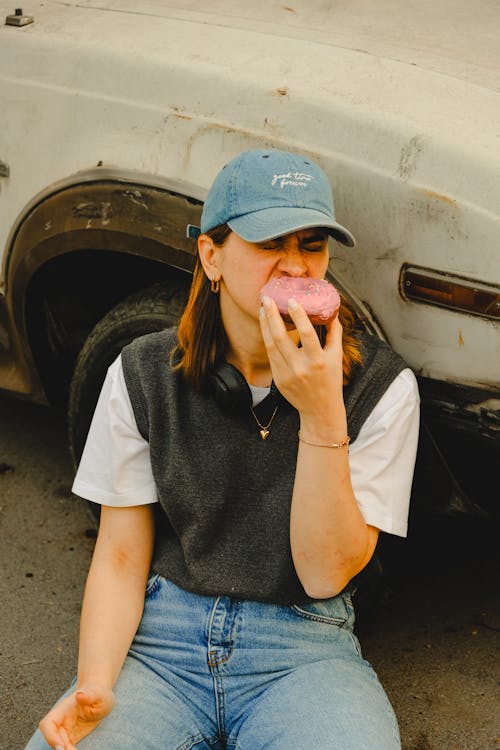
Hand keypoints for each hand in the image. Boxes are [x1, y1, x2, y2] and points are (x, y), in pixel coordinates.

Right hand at [39, 684, 114, 748]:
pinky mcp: (71, 737)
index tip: (61, 747)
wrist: (100, 698)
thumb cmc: (98, 694)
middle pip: (53, 738)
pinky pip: (67, 748)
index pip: (48, 724)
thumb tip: (79, 694)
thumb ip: (89, 695)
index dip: (50, 737)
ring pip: (59, 745)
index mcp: (63, 709)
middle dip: (62, 748)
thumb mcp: (97, 694)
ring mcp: (65, 730)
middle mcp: (61, 721)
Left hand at [259, 295, 344, 427]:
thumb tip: (331, 310)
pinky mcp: (278, 379)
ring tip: (263, 308)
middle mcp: (301, 368)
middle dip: (272, 316)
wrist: (320, 409)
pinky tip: (266, 326)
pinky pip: (270, 355)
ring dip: (265, 325)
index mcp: (318, 361)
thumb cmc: (331, 380)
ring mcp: (287, 375)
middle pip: (281, 338)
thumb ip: (335, 333)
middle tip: (267, 299)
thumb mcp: (337, 357)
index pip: (307, 334)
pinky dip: (267, 338)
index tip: (291, 301)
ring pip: (271, 345)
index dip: (298, 316)